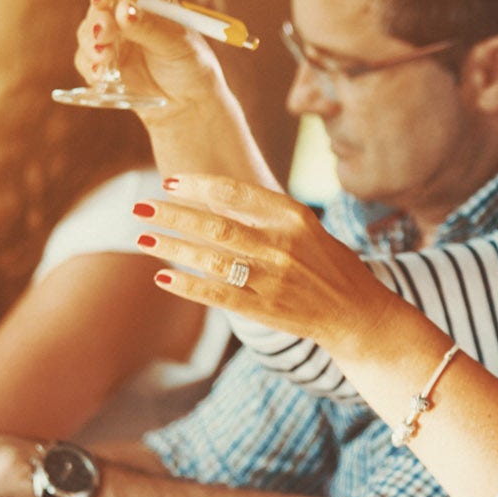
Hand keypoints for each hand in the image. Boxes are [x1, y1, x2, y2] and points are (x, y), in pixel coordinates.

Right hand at [74, 0, 225, 120]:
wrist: (189, 105)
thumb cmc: (192, 67)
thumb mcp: (177, 44)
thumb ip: (150, 27)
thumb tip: (123, 9)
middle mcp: (129, 9)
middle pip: (102, 0)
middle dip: (99, 16)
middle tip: (104, 33)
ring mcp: (114, 34)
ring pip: (89, 28)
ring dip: (92, 41)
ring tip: (105, 57)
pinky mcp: (104, 59)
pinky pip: (86, 57)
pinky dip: (90, 65)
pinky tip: (101, 75)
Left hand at [133, 174, 394, 356]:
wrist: (356, 314)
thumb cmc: (329, 265)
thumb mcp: (307, 229)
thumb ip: (268, 214)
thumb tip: (217, 195)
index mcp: (295, 218)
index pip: (238, 195)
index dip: (200, 187)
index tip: (170, 182)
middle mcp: (283, 246)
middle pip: (216, 226)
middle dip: (174, 214)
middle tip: (140, 205)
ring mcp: (273, 279)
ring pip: (212, 259)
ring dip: (172, 247)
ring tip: (142, 237)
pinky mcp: (265, 309)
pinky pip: (219, 295)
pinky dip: (189, 285)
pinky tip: (163, 277)